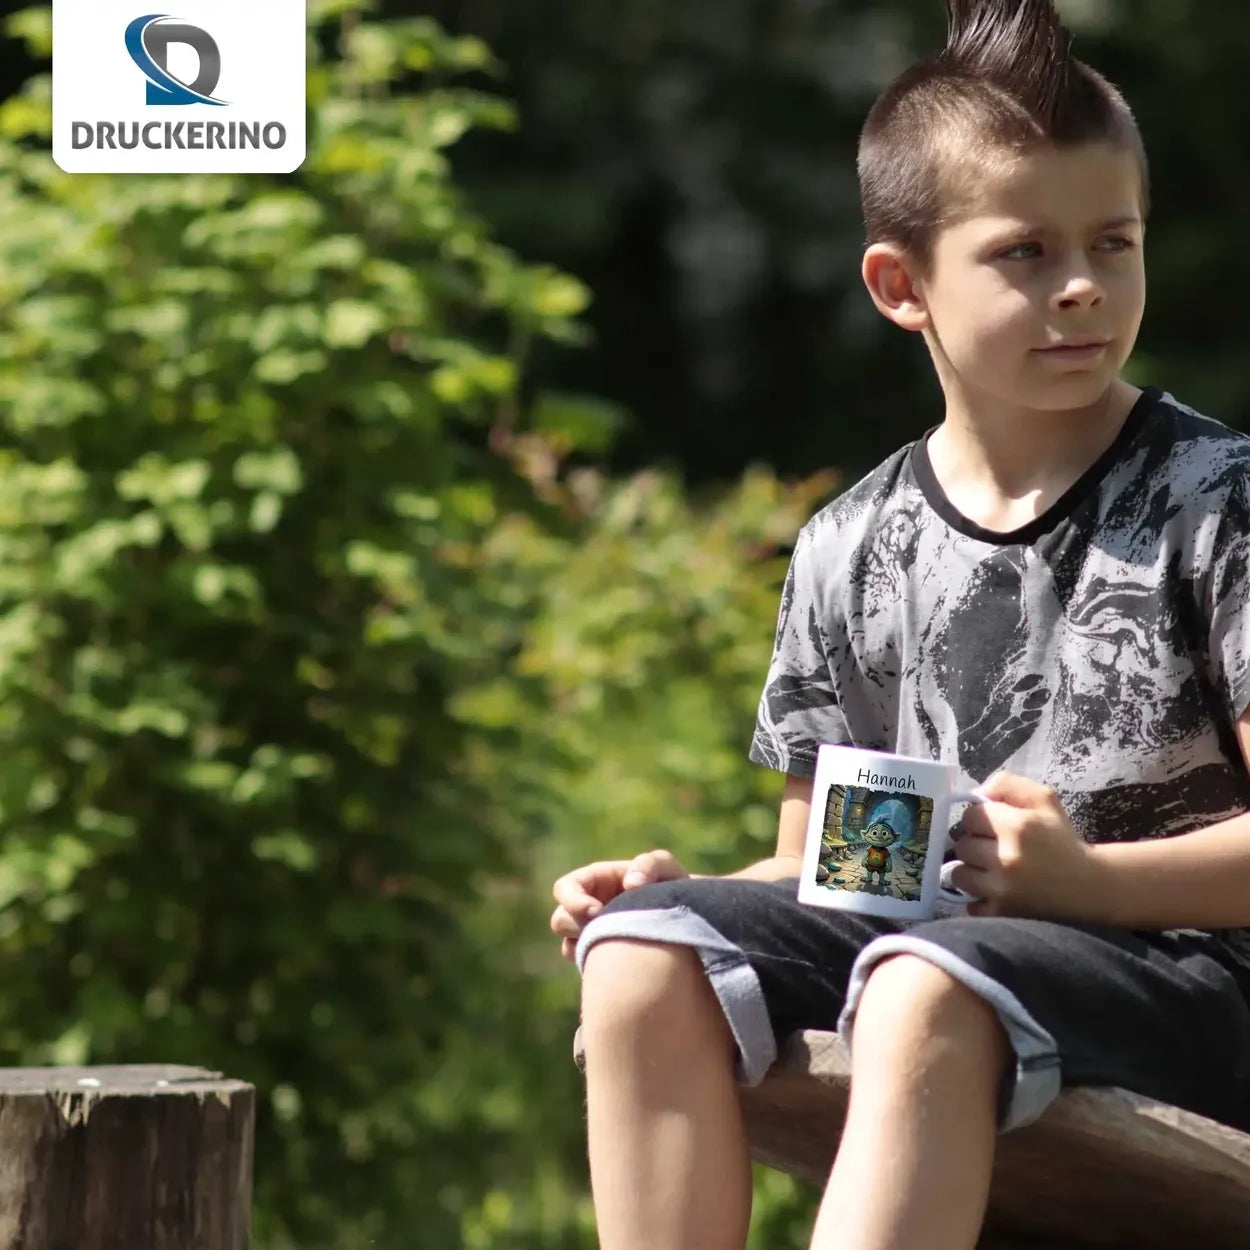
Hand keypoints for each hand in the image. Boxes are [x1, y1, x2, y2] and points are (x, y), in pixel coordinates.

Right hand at [550, 850, 688, 960]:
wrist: (692, 923)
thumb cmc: (675, 889)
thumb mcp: (667, 868)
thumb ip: (650, 864)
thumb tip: (630, 884)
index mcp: (596, 883)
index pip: (564, 888)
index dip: (573, 899)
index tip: (596, 911)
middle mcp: (589, 911)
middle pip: (560, 920)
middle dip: (577, 926)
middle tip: (607, 931)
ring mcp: (593, 937)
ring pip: (569, 946)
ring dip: (586, 946)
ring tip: (619, 945)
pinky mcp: (601, 962)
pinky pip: (586, 967)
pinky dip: (596, 966)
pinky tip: (623, 962)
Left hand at [946, 772, 1108, 920]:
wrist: (1089, 886)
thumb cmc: (1062, 839)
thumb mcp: (1043, 799)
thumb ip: (1007, 784)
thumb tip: (976, 793)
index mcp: (1017, 826)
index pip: (970, 817)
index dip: (982, 819)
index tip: (997, 826)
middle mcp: (1005, 858)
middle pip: (962, 846)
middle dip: (976, 844)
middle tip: (997, 848)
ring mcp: (1001, 889)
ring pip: (959, 874)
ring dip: (973, 871)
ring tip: (994, 870)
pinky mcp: (1001, 912)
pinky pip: (970, 904)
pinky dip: (979, 898)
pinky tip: (997, 891)